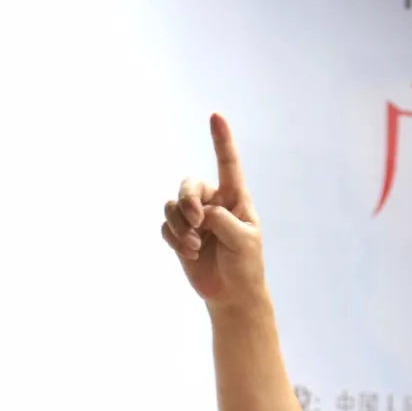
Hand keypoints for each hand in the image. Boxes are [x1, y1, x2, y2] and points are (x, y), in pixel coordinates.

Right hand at [161, 113, 264, 308]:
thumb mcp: (244, 240)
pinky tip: (191, 253)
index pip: (228, 165)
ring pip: (172, 205)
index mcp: (235, 199)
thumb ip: (223, 219)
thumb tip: (201, 212)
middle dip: (188, 200)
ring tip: (195, 245)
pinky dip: (175, 238)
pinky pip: (166, 226)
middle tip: (197, 221)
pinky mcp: (180, 235)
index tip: (216, 116)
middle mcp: (213, 203)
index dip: (221, 140)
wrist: (232, 294)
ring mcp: (194, 219)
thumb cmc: (246, 266)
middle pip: (189, 184)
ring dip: (180, 225)